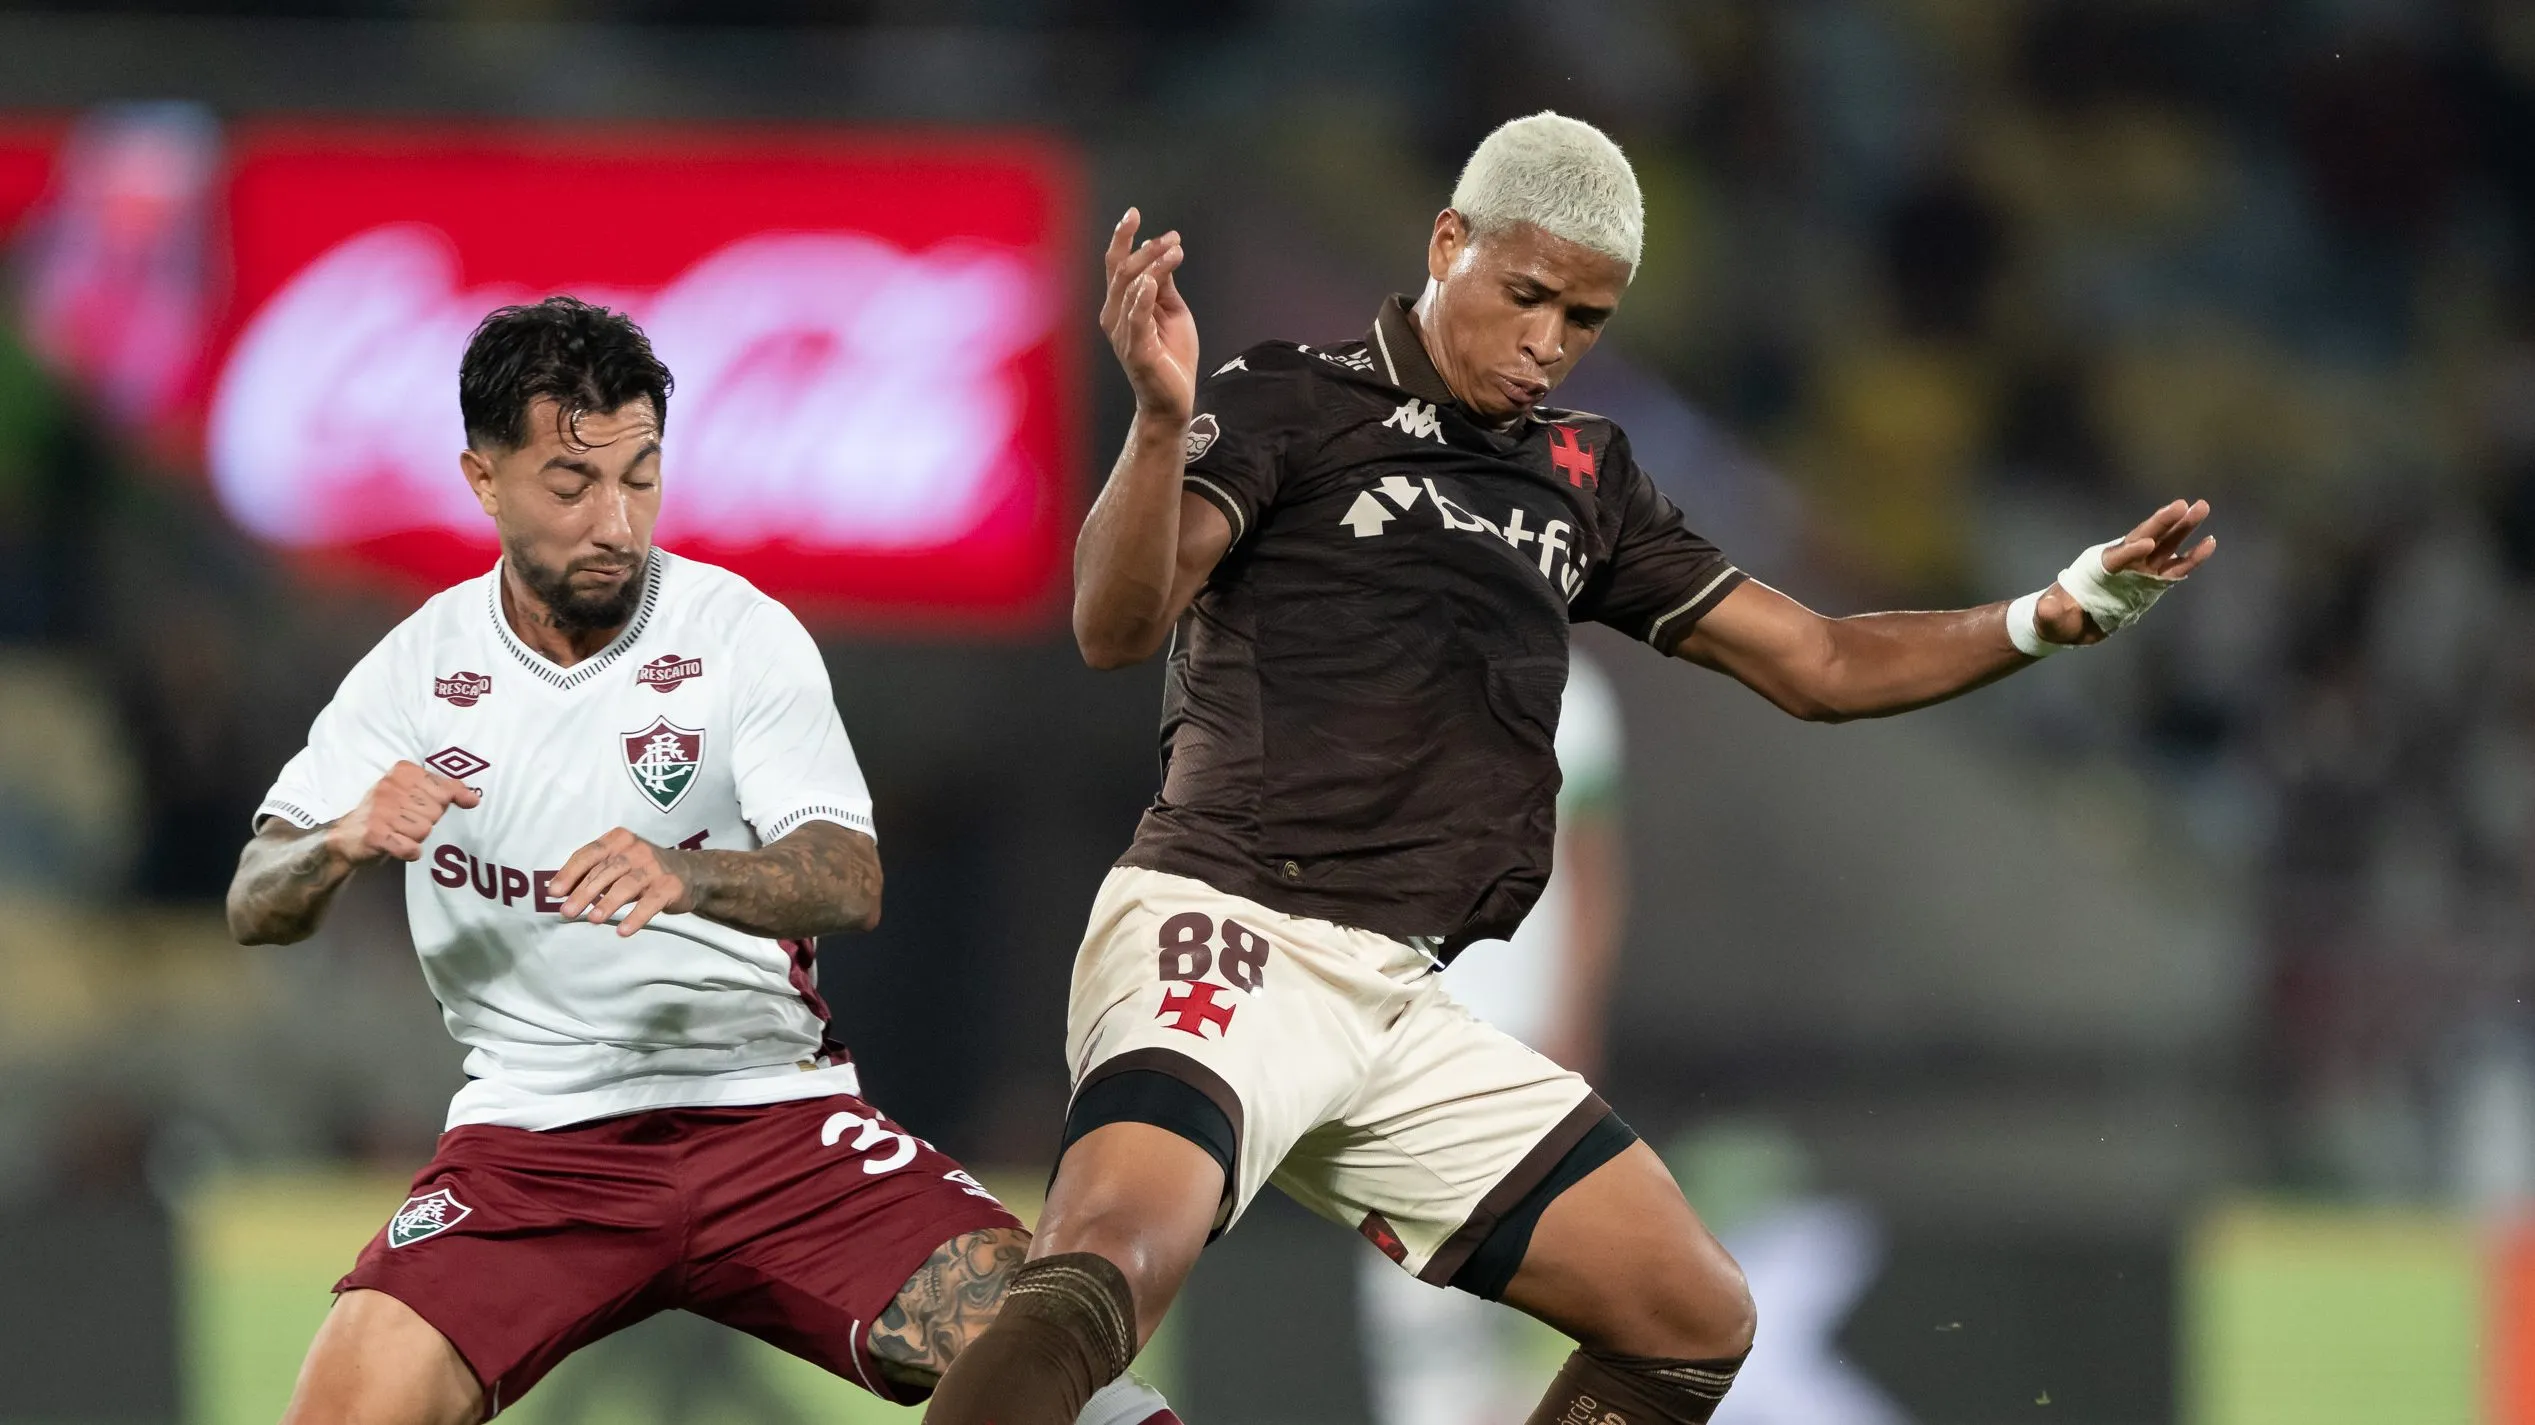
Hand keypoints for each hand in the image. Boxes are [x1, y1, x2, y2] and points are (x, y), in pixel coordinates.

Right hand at [328, 761, 480, 865]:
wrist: (346, 837)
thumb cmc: (386, 812)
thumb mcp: (413, 792)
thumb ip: (444, 790)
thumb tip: (474, 799)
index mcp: (403, 772)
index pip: (444, 788)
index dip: (441, 802)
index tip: (430, 806)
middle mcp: (391, 787)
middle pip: (436, 811)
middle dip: (426, 821)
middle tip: (405, 820)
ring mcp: (382, 811)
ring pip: (425, 830)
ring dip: (415, 837)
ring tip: (398, 831)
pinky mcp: (376, 834)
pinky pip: (411, 848)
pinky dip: (408, 851)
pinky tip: (397, 845)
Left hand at [549, 828, 697, 936]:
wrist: (689, 873)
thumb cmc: (643, 869)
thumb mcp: (618, 863)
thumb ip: (592, 873)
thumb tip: (559, 891)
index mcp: (619, 839)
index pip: (589, 853)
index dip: (570, 873)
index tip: (554, 892)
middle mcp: (636, 849)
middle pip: (605, 871)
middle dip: (584, 892)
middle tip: (567, 911)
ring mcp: (654, 867)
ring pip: (626, 885)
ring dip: (608, 903)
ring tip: (593, 919)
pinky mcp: (670, 886)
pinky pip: (650, 902)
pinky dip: (636, 916)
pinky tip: (623, 930)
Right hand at [1100, 208, 1198, 423]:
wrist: (1173, 400)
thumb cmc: (1171, 357)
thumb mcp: (1172, 311)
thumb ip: (1164, 285)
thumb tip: (1163, 255)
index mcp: (1120, 305)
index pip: (1115, 265)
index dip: (1122, 238)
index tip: (1134, 213)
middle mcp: (1115, 317)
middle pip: (1122, 272)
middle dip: (1146, 249)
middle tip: (1172, 238)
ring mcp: (1123, 334)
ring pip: (1131, 289)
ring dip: (1153, 265)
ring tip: (1175, 251)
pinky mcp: (1137, 351)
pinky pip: (1136, 320)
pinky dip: (1142, 299)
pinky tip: (1152, 282)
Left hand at [2034, 498, 2215, 644]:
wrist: (2068, 623)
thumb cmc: (2056, 617)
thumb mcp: (2048, 616)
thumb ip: (2050, 612)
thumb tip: (2047, 607)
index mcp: (2097, 568)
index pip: (2116, 557)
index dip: (2130, 551)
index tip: (2148, 544)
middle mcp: (2121, 563)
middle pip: (2145, 538)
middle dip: (2164, 522)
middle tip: (2185, 504)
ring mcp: (2138, 571)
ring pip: (2165, 545)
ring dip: (2183, 528)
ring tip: (2202, 507)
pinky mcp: (2151, 582)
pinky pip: (2175, 568)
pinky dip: (2192, 557)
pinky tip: (2210, 543)